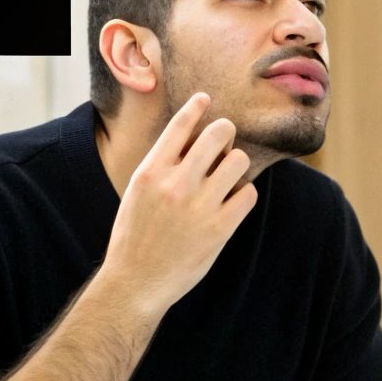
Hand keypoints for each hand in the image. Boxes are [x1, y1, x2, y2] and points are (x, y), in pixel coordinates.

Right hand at [94, 93, 257, 320]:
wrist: (136, 282)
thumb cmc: (134, 236)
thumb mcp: (136, 192)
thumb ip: (161, 166)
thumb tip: (191, 139)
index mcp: (151, 172)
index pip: (180, 125)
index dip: (196, 106)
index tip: (206, 98)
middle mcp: (176, 183)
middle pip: (218, 134)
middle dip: (225, 132)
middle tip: (224, 140)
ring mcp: (200, 205)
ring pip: (238, 161)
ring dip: (236, 164)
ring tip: (228, 175)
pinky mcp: (220, 228)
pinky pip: (248, 194)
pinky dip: (243, 194)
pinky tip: (233, 200)